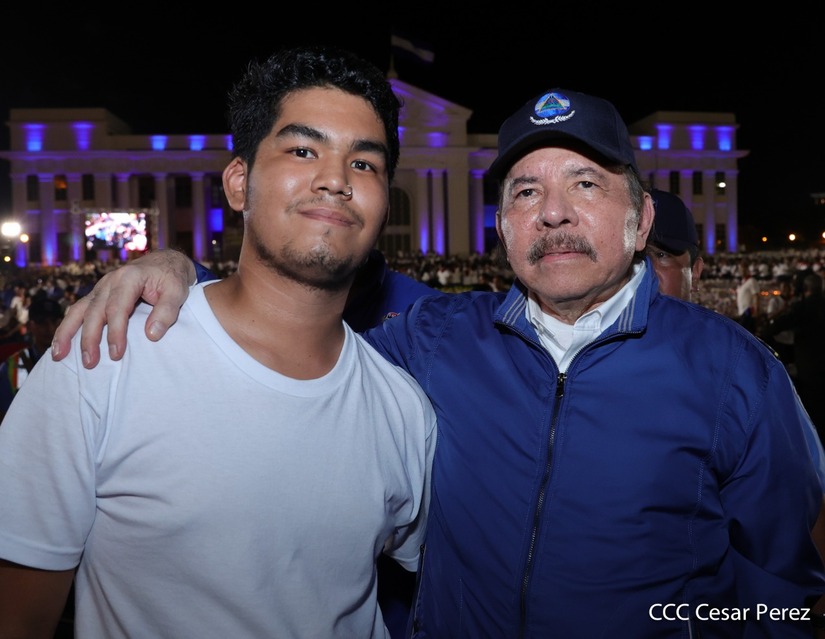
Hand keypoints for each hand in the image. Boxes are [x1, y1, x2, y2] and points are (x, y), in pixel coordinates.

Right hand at [51, 250, 195, 367]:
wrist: (165, 262)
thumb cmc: (172, 278)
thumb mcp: (177, 292)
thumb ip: (167, 312)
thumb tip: (151, 335)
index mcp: (129, 278)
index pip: (117, 308)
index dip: (115, 332)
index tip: (116, 354)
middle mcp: (110, 281)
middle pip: (94, 311)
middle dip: (89, 338)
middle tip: (90, 363)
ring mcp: (101, 287)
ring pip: (79, 309)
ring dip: (67, 333)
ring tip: (59, 355)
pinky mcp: (98, 294)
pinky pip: (79, 309)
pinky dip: (68, 325)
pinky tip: (62, 342)